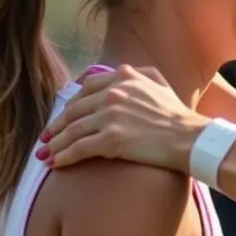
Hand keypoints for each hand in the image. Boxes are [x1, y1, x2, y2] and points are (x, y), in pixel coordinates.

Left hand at [38, 65, 201, 173]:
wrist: (189, 138)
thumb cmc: (178, 115)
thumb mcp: (160, 84)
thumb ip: (139, 75)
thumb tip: (123, 71)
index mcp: (123, 77)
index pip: (85, 89)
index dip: (69, 104)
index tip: (63, 116)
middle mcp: (113, 93)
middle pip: (73, 111)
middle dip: (56, 126)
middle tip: (46, 138)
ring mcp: (110, 116)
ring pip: (72, 130)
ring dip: (55, 144)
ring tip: (45, 154)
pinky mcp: (110, 140)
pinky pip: (78, 149)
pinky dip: (63, 157)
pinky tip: (55, 164)